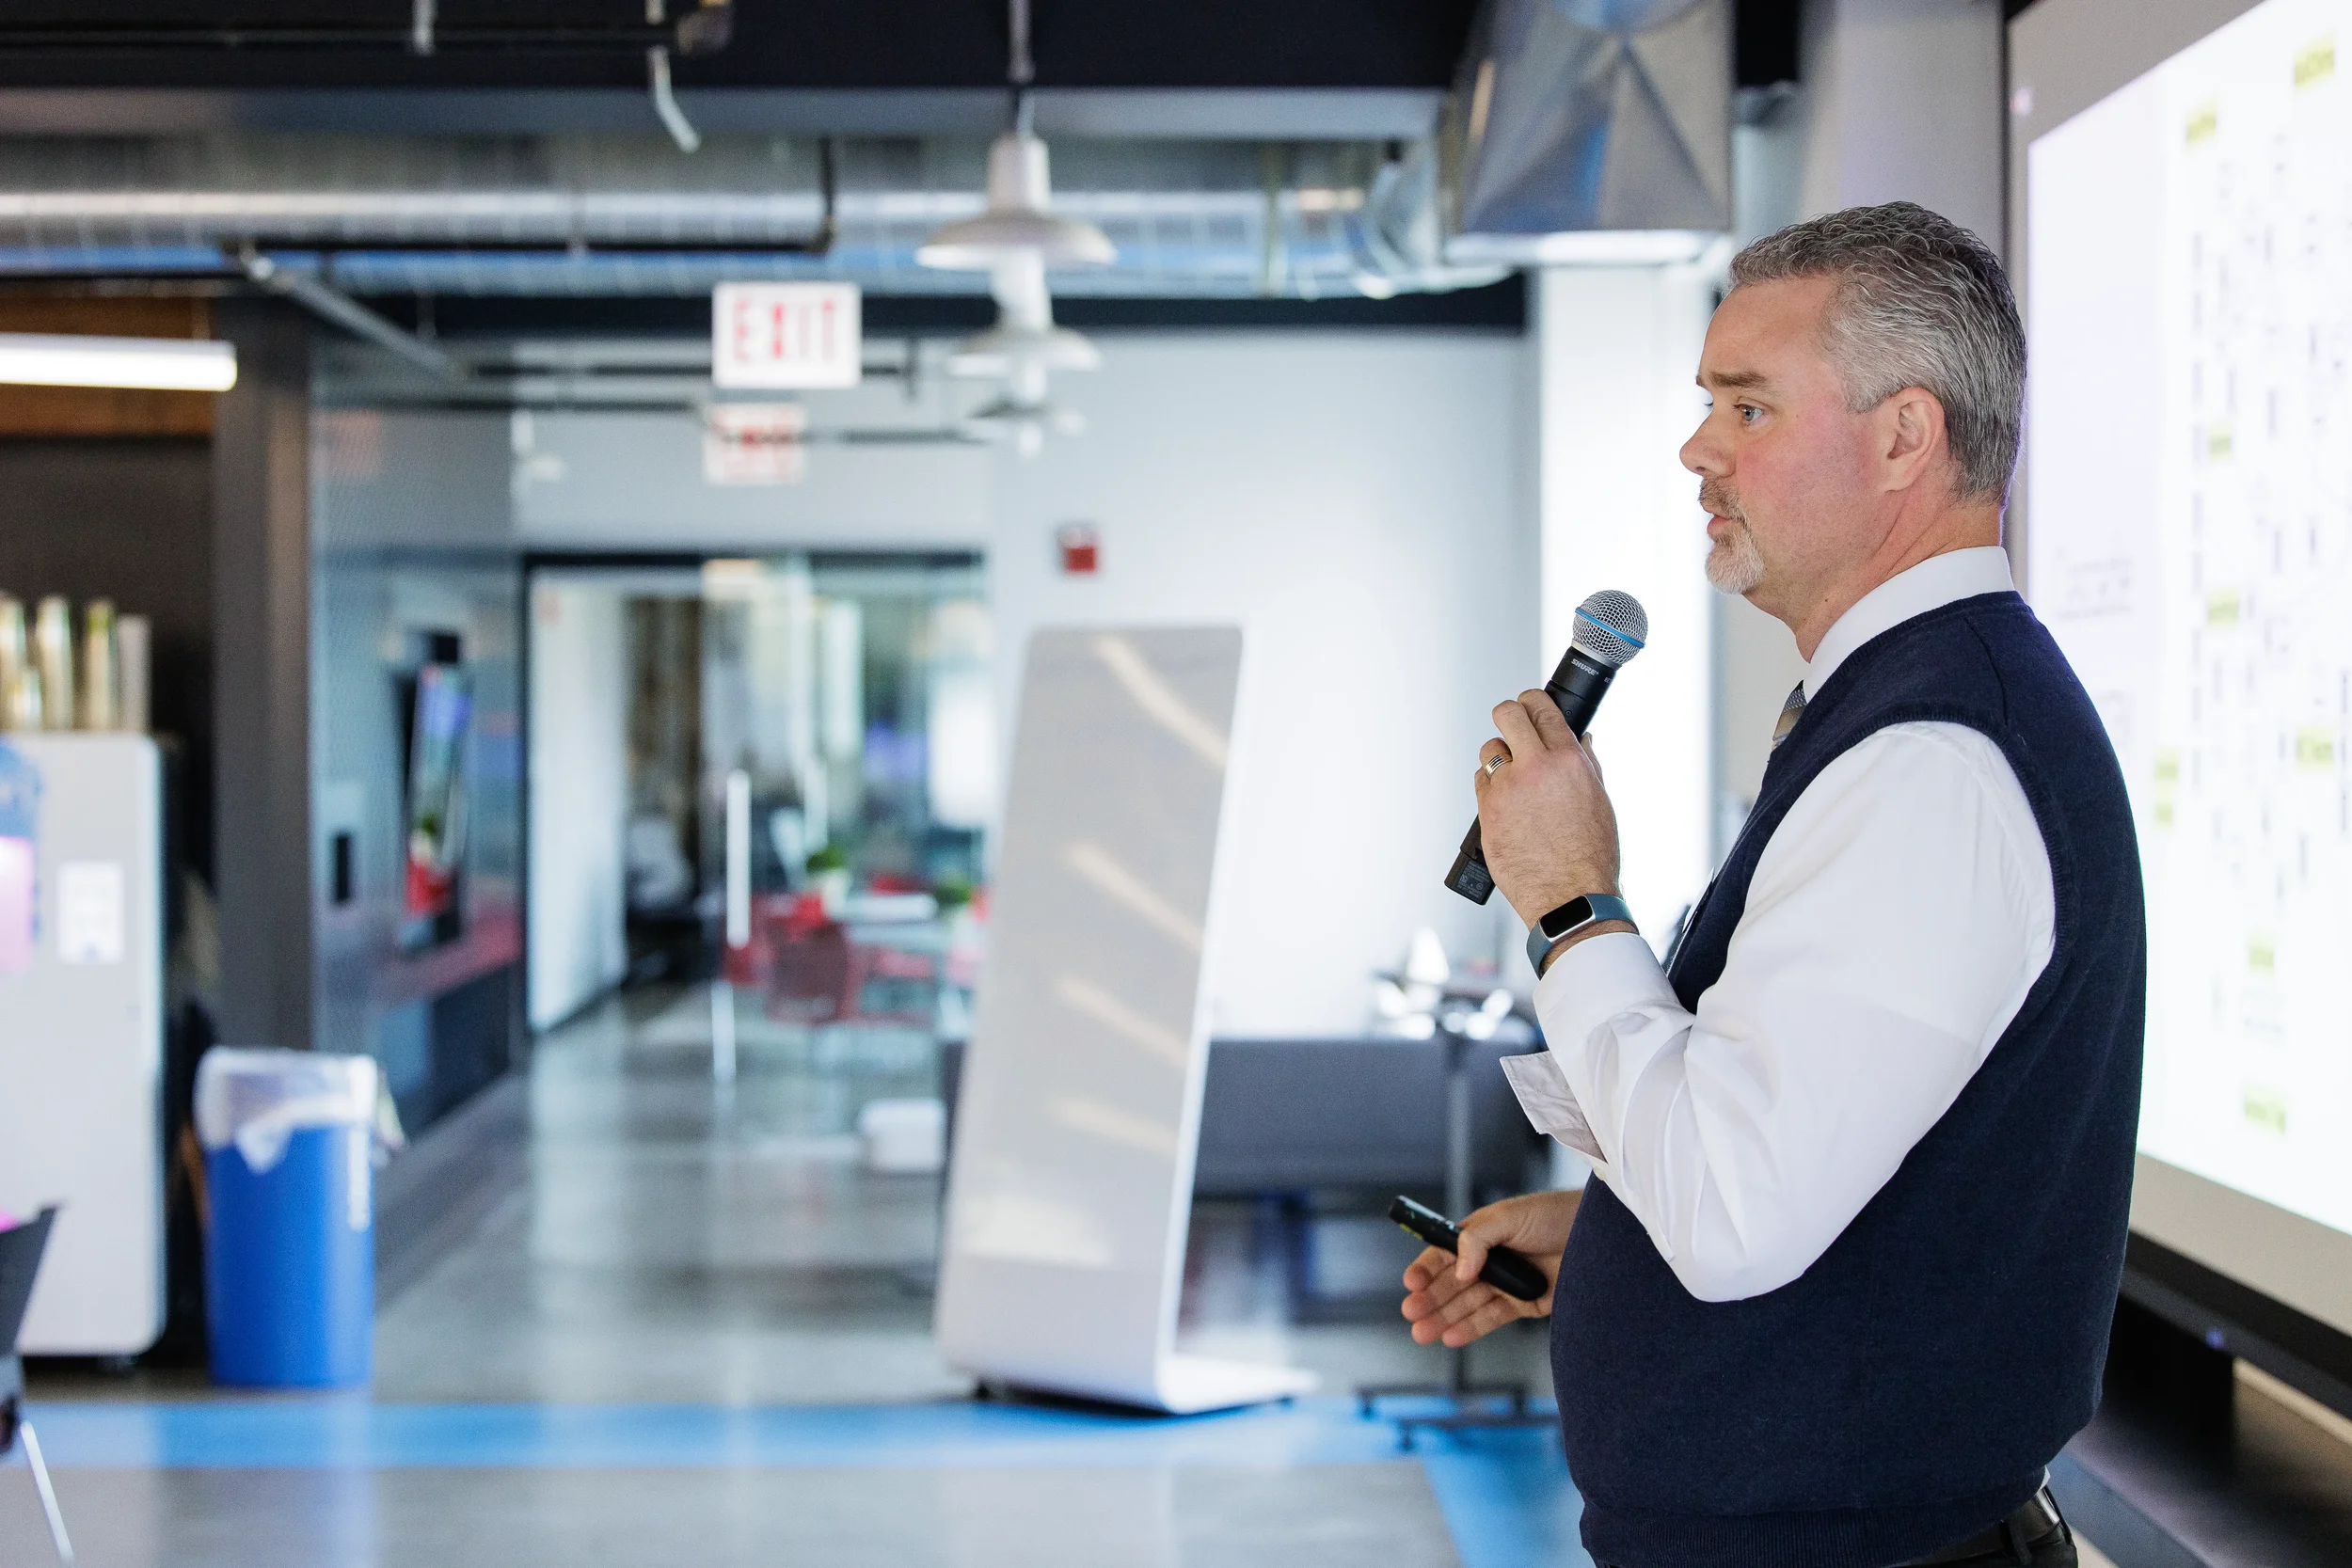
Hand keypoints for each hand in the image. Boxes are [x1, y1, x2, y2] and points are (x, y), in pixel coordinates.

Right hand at [1400, 1190, 1580, 1347]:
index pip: (1444, 1252)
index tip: (1411, 1283)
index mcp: (1481, 1234)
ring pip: (1467, 1304)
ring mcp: (1507, 1283)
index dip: (1426, 1268)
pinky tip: (1451, 1336)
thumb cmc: (1554, 1215)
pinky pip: (1492, 1318)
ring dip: (1444, 1318)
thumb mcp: (1508, 1217)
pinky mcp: (1525, 1303)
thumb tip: (1459, 1271)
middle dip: (1429, 1299)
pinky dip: (1470, 1328)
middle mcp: (1490, 1260)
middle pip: (1451, 1283)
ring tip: (1422, 1333)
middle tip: (1411, 1313)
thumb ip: (1476, 1240)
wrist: (1599, 1239)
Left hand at [1476, 691, 1623, 930]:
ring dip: (1500, 759)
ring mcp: (1508, 789)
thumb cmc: (1590, 856)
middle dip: (1509, 716)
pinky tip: (1508, 806)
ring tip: (1516, 780)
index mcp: (1569, 761)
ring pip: (1490, 750)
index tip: (1530, 703)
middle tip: (1513, 727)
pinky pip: (1481, 783)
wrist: (1570, 897)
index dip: (1533, 701)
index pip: (1543, 708)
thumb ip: (1586, 764)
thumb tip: (1581, 739)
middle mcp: (1536, 768)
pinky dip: (1492, 788)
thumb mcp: (1599, 801)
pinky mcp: (1487, 811)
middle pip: (1507, 714)